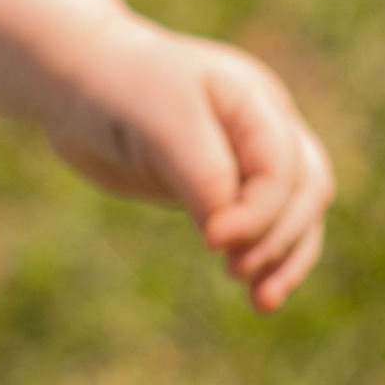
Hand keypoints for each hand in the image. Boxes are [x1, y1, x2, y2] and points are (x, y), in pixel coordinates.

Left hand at [41, 15, 332, 310]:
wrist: (79, 83)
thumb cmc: (118, 90)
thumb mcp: (160, 121)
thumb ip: (201, 172)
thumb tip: (230, 234)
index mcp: (255, 101)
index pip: (284, 168)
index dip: (259, 211)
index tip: (212, 239)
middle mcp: (265, 128)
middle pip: (305, 192)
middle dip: (277, 237)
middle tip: (232, 270)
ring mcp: (249, 159)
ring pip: (297, 214)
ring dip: (285, 258)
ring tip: (261, 301)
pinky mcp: (226, 189)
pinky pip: (264, 228)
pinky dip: (266, 259)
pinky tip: (257, 295)